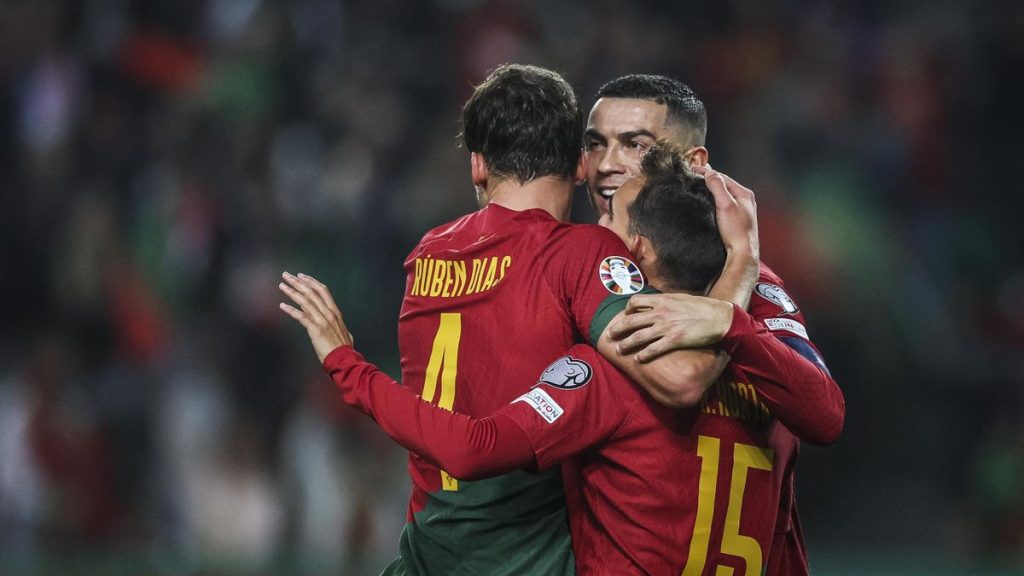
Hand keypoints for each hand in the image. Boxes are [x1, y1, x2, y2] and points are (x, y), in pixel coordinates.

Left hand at [279, 272, 353, 362]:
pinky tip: (282, 306)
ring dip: (292, 292)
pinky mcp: (315, 329)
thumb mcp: (344, 332)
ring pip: (305, 301)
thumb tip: (337, 324)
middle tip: (287, 275)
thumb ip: (338, 325)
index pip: (323, 290)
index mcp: (335, 312)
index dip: (311, 281)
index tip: (301, 276)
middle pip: (312, 292)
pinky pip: (301, 316)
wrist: (344, 359)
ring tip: (282, 285)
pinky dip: (291, 310)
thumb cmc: (344, 349)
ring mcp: (322, 320)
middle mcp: (329, 313)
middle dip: (298, 282)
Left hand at [606, 293, 734, 361]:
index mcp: (661, 300)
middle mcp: (660, 313)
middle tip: (609, 335)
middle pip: (631, 321)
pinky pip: (653, 349)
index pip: (635, 302)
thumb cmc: (701, 307)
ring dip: (626, 344)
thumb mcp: (680, 298)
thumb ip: (666, 301)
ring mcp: (666, 327)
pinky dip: (643, 355)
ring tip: (619, 349)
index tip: (625, 315)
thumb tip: (656, 303)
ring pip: (638, 336)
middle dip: (618, 328)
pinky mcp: (674, 340)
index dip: (627, 310)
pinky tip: (638, 359)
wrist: (718, 317)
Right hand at [692, 164, 758, 262]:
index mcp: (744, 194)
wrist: (742, 253)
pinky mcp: (737, 220)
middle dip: (709, 179)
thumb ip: (717, 186)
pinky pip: (724, 204)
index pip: (722, 177)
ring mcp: (742, 211)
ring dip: (711, 190)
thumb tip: (709, 173)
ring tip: (698, 187)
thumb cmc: (736, 230)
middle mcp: (745, 200)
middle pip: (724, 185)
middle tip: (693, 176)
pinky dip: (715, 200)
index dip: (706, 172)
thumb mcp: (725, 205)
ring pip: (724, 194)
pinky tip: (707, 204)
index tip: (692, 170)